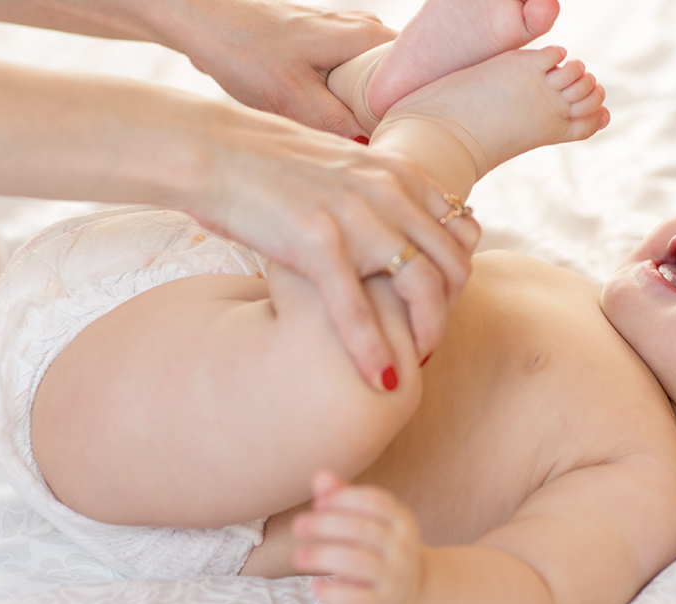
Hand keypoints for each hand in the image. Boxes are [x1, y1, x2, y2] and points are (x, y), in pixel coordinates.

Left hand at [162, 0, 396, 136]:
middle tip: (370, 147)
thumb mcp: (293, 98)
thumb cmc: (245, 51)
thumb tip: (372, 149)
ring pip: (372, 81)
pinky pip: (352, 77)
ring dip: (362, 109)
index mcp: (368, 37)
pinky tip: (325, 118)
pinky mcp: (328, 43)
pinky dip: (343, 100)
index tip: (398, 141)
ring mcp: (348, 33)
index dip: (412, 112)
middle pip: (397, 82)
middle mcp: (365, 29)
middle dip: (386, 115)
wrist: (205, 24)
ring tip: (346, 136)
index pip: (418, 75)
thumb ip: (337, 124)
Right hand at [189, 112, 478, 390]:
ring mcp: (358, 217)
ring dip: (426, 335)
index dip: (457, 277)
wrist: (213, 150)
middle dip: (448, 312)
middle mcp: (390, 193)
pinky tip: (378, 381)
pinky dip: (373, 351)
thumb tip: (400, 221)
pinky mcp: (318, 243)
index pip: (462, 233)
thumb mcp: (345, 165)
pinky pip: (358, 310)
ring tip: (413, 367)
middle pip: (453, 265)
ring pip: (422, 289)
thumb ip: (381, 190)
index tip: (441, 305)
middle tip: (427, 343)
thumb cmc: (272, 164)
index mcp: (400, 173)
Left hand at [293, 471, 422, 603]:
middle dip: (325, 525)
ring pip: (358, 563)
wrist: (409, 594)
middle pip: (362, 529)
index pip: (375, 501)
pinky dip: (332, 592)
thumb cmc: (378, 549)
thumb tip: (319, 476)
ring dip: (323, 557)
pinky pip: (357, 599)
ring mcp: (395, 577)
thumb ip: (344, 499)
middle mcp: (403, 547)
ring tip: (298, 556)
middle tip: (298, 525)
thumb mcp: (368, 522)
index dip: (343, 499)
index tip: (318, 503)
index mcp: (402, 520)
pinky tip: (315, 586)